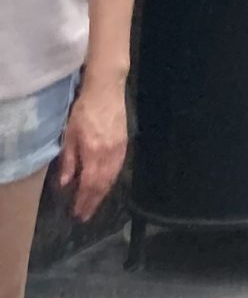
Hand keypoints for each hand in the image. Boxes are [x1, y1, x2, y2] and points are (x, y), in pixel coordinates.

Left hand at [56, 79, 127, 221]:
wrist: (106, 89)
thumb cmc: (84, 110)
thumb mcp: (70, 134)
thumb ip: (68, 160)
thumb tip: (65, 184)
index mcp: (94, 152)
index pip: (89, 183)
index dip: (83, 200)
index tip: (77, 213)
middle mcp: (109, 153)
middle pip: (102, 184)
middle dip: (93, 202)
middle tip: (84, 216)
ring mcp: (119, 148)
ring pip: (112, 178)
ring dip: (102, 194)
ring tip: (93, 204)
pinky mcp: (124, 143)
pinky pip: (118, 168)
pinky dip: (111, 180)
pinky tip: (105, 185)